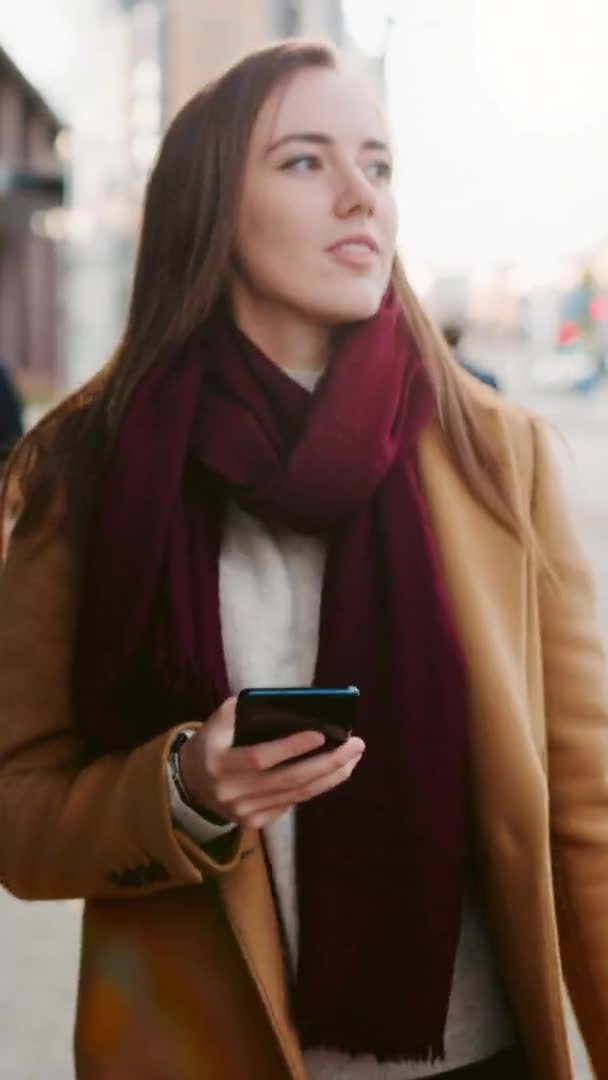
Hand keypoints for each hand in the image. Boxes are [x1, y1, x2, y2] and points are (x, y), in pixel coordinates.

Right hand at [179, 696, 364, 829]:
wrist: (190, 784)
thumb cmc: (213, 742)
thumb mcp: (219, 721)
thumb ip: (246, 709)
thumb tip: (293, 706)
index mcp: (219, 763)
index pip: (260, 758)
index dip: (291, 747)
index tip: (322, 733)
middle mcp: (232, 793)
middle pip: (288, 780)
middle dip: (327, 762)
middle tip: (356, 745)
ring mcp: (244, 813)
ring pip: (296, 795)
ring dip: (330, 776)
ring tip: (353, 757)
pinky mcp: (254, 823)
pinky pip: (292, 804)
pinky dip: (316, 788)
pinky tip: (334, 772)